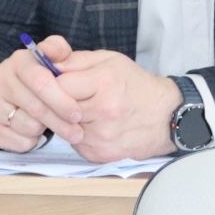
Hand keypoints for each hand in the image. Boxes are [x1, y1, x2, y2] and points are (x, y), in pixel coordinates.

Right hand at [0, 35, 85, 150]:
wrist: (11, 93)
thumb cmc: (40, 77)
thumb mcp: (52, 58)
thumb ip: (57, 50)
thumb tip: (52, 52)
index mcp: (19, 61)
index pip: (40, 81)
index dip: (61, 100)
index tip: (77, 114)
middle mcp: (0, 78)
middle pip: (35, 107)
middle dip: (60, 122)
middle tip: (77, 133)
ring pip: (27, 126)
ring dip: (45, 131)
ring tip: (52, 127)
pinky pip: (16, 141)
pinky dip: (30, 142)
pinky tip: (35, 133)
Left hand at [47, 50, 180, 161]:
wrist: (167, 117)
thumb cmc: (136, 84)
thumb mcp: (109, 60)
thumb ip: (76, 60)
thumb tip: (48, 63)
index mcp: (103, 83)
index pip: (59, 85)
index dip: (51, 82)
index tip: (53, 80)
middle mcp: (102, 112)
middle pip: (58, 108)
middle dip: (55, 101)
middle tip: (62, 96)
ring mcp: (102, 137)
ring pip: (63, 127)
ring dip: (65, 119)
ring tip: (79, 109)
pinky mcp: (102, 155)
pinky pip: (75, 143)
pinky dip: (76, 134)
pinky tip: (89, 124)